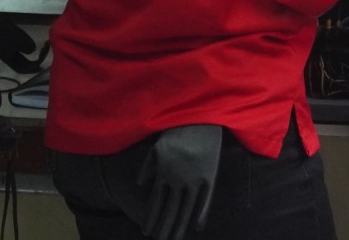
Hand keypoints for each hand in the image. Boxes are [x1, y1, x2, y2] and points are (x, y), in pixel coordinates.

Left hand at [138, 124, 222, 239]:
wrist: (199, 120)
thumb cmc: (176, 132)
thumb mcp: (157, 147)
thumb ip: (147, 167)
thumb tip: (139, 184)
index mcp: (163, 172)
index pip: (155, 202)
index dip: (151, 218)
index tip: (147, 232)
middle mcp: (177, 179)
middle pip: (169, 210)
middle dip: (164, 228)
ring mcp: (194, 179)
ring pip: (185, 209)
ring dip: (179, 226)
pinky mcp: (209, 177)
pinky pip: (205, 200)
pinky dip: (201, 215)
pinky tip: (197, 228)